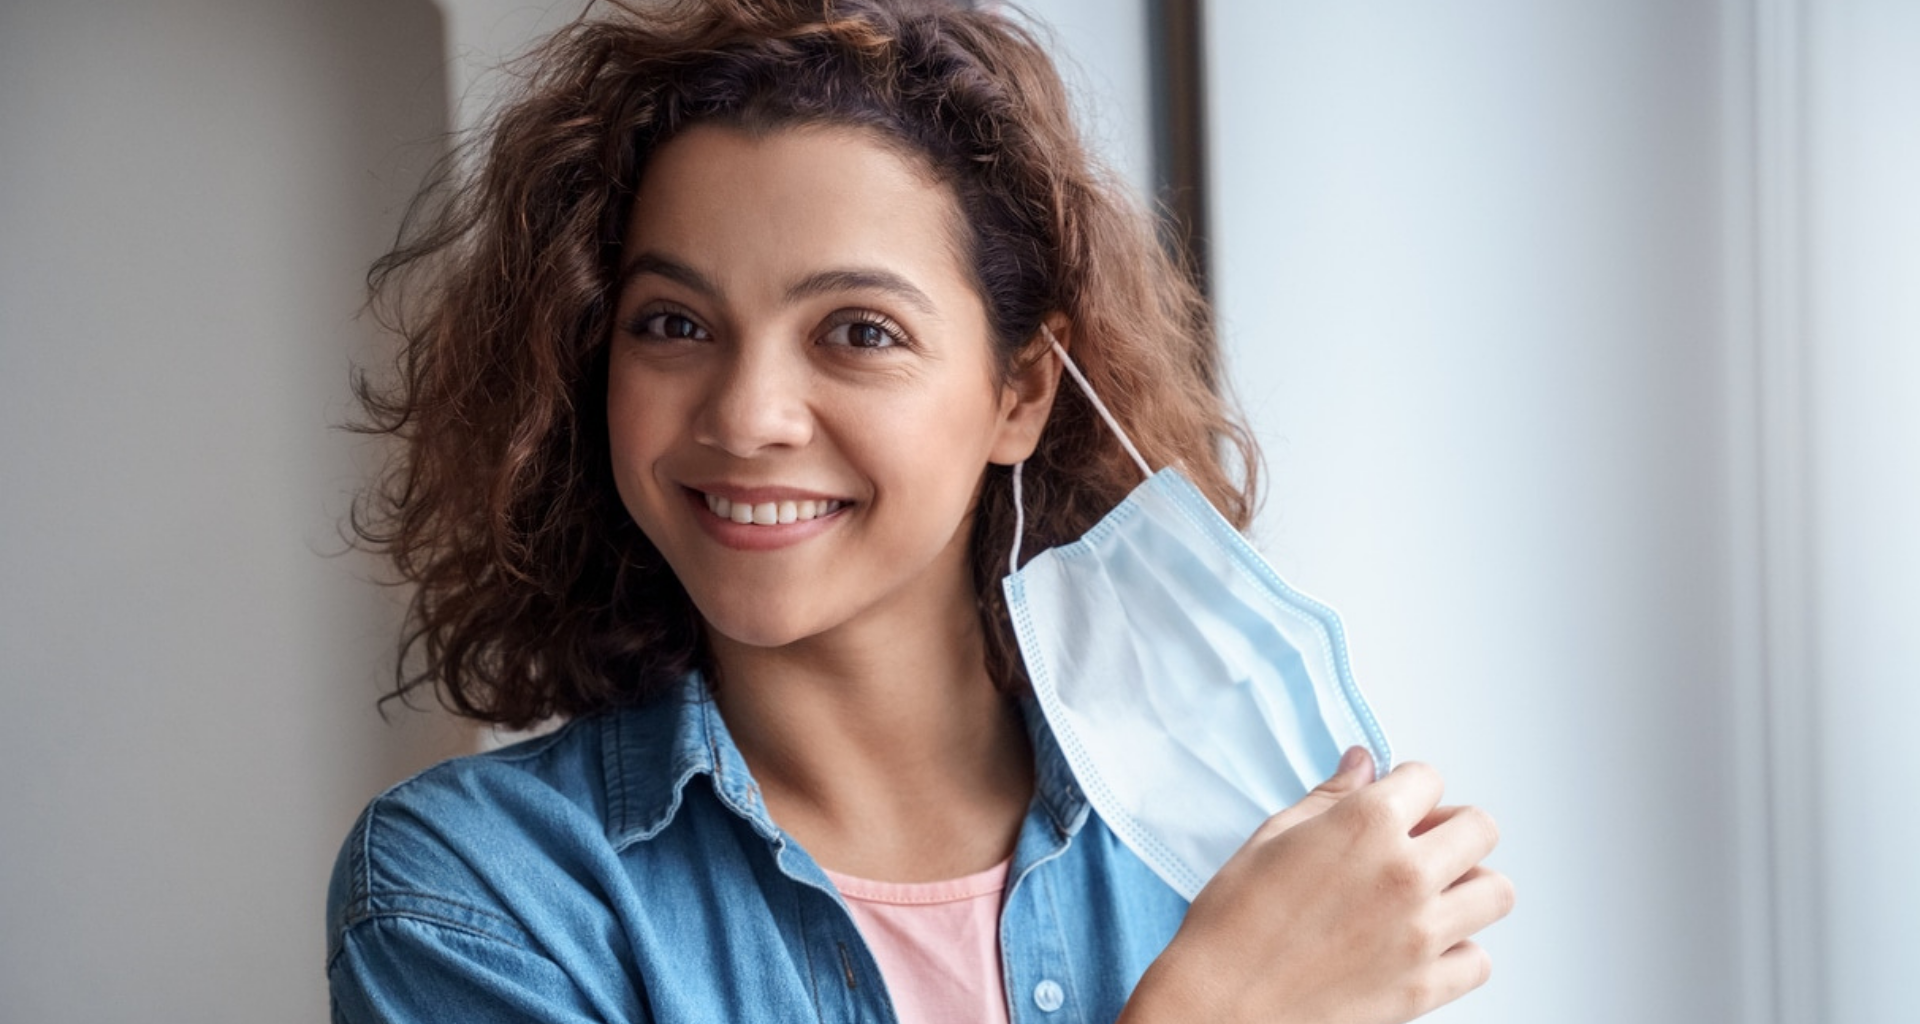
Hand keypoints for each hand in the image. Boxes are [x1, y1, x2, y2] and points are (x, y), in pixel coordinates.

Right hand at [1119, 749, 1513, 1023]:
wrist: (1220, 1004)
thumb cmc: (1232, 921)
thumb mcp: (1272, 838)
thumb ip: (1330, 797)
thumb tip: (1363, 764)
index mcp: (1366, 825)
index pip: (1429, 778)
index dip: (1407, 786)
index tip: (1393, 802)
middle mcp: (1406, 874)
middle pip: (1480, 828)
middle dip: (1452, 826)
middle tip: (1420, 842)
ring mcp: (1422, 934)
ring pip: (1496, 892)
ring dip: (1468, 885)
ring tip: (1430, 894)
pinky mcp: (1425, 987)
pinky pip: (1479, 959)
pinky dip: (1459, 950)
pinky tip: (1422, 945)